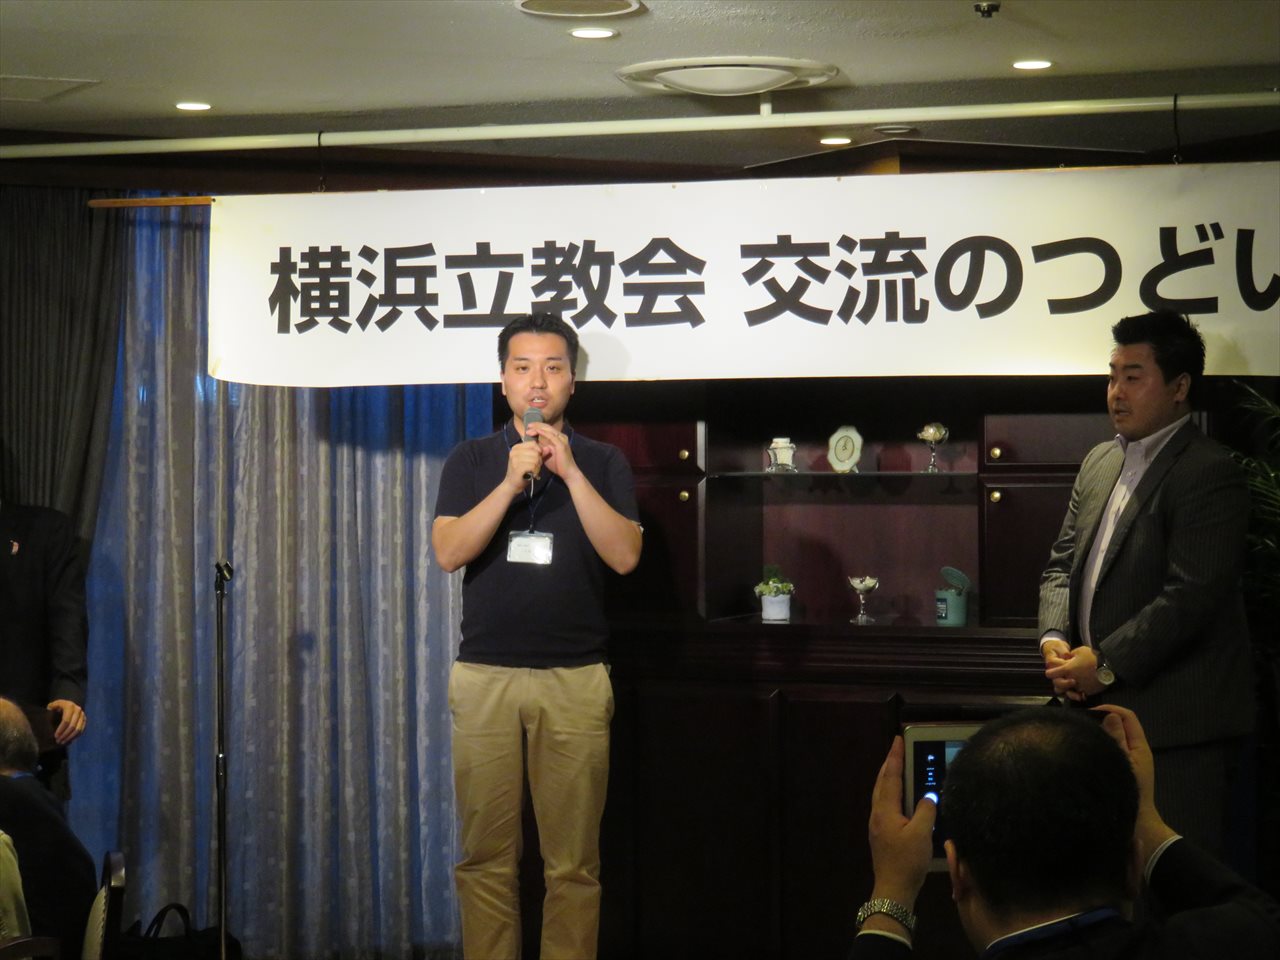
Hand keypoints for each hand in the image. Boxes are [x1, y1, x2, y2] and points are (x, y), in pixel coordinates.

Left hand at [47, 698, 86, 745]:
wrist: (68, 704)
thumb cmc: (58, 706)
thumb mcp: (53, 705)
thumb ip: (51, 708)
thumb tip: (49, 711)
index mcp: (69, 706)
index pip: (66, 720)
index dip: (61, 729)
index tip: (55, 736)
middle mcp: (77, 710)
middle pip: (72, 726)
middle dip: (65, 735)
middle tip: (58, 741)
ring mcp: (82, 715)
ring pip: (78, 729)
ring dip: (70, 737)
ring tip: (62, 742)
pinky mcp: (84, 720)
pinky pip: (81, 730)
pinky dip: (75, 736)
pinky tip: (68, 740)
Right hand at [506, 436, 545, 489]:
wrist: (512, 484)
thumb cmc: (522, 471)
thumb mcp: (531, 460)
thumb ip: (539, 453)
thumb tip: (548, 448)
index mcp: (516, 448)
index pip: (533, 443)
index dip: (539, 450)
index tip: (537, 458)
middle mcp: (514, 452)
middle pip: (535, 452)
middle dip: (539, 460)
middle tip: (535, 467)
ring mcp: (515, 460)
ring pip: (535, 459)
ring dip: (537, 467)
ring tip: (534, 471)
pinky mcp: (517, 468)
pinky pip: (533, 466)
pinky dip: (536, 471)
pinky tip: (533, 474)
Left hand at [526, 422, 579, 482]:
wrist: (567, 473)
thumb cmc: (557, 465)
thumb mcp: (546, 454)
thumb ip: (541, 447)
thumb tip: (532, 443)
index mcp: (558, 438)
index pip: (547, 429)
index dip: (538, 426)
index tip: (529, 427)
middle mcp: (561, 437)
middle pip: (548, 427)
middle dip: (537, 425)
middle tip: (528, 425)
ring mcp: (562, 440)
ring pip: (549, 429)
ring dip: (538, 428)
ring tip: (530, 428)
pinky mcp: (561, 444)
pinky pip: (551, 436)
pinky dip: (543, 432)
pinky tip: (537, 431)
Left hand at [867, 736, 935, 910]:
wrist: (893, 889)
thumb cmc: (907, 861)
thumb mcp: (922, 834)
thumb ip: (926, 811)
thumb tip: (928, 797)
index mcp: (885, 811)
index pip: (891, 777)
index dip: (895, 757)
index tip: (897, 740)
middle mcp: (877, 814)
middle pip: (882, 782)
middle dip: (889, 764)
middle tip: (897, 749)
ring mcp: (877, 824)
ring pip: (881, 794)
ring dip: (889, 778)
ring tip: (898, 767)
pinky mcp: (880, 834)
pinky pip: (885, 804)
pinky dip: (891, 792)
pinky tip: (899, 797)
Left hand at [1044, 645, 1105, 700]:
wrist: (1110, 666)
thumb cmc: (1094, 657)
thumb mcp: (1080, 650)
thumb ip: (1070, 655)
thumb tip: (1067, 658)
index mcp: (1067, 669)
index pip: (1050, 673)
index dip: (1050, 671)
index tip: (1053, 670)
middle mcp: (1071, 680)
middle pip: (1056, 685)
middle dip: (1057, 681)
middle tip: (1062, 677)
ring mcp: (1079, 687)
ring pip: (1067, 693)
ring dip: (1066, 689)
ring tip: (1071, 684)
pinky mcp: (1088, 692)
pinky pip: (1078, 696)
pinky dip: (1078, 693)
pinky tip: (1080, 688)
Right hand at [1092, 704, 1177, 859]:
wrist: (1137, 824)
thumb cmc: (1132, 791)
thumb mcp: (1124, 763)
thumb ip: (1117, 739)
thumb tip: (1111, 716)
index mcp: (1140, 746)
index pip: (1128, 716)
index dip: (1111, 709)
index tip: (1090, 712)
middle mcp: (1136, 750)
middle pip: (1120, 725)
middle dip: (1102, 719)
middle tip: (1081, 723)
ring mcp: (1129, 760)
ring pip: (1114, 737)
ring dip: (1100, 733)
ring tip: (1081, 735)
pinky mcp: (1121, 768)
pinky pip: (1110, 749)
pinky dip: (1099, 745)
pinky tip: (1085, 751)